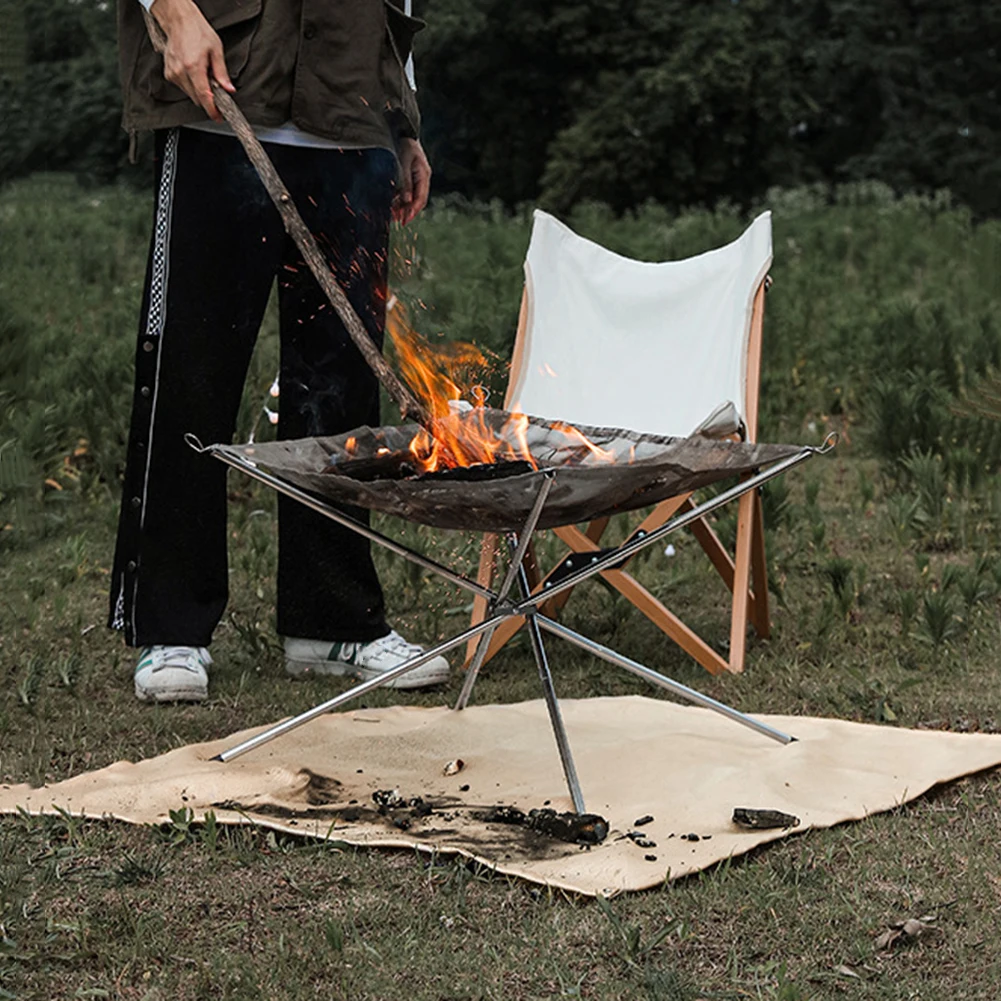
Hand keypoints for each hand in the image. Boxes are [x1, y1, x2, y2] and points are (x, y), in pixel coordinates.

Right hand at [150, 0, 235, 120]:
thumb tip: (229, 89)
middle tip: (217, 91)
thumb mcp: (216, 50)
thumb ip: (222, 73)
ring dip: (199, 91)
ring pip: (190, 94)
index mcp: (193, 67)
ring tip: (204, 76)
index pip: (204, 97)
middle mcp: (180, 72)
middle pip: (197, 98)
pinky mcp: (169, 73)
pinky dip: (191, 85)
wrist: (179, 20)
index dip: (212, 110)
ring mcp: (173, 73)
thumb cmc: (197, 31)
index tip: (218, 117)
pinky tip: (195, 73)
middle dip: (208, 99)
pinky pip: (183, 87)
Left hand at [393, 138, 430, 224]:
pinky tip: (391, 205)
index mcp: (424, 175)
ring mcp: (416, 178)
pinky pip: (405, 192)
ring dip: (402, 207)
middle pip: (416, 200)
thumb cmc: (403, 144)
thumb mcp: (403, 162)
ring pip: (410, 197)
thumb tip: (406, 201)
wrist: (402, 131)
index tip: (405, 220)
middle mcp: (422, 178)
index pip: (421, 198)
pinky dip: (399, 199)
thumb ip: (405, 182)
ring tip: (392, 215)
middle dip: (407, 212)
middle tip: (398, 222)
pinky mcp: (409, 177)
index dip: (413, 211)